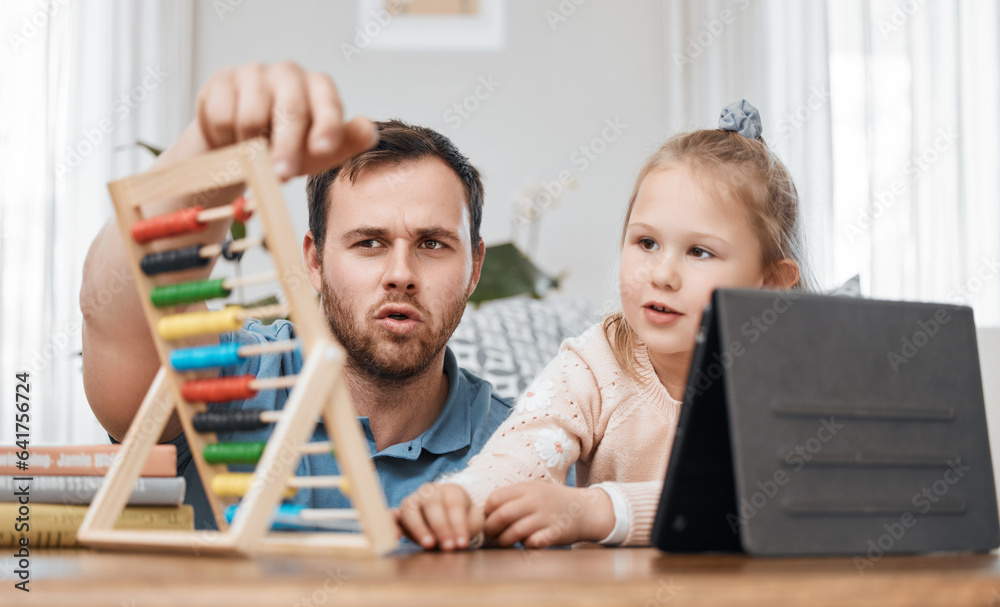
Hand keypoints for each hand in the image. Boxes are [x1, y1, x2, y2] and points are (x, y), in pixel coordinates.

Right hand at [195, 61, 377, 179]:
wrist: (237, 143)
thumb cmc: (286, 146)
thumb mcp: (318, 151)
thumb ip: (345, 143)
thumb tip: (369, 131)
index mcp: (319, 87)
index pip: (328, 103)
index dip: (326, 127)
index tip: (323, 150)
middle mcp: (290, 73)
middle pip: (291, 111)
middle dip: (287, 148)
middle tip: (282, 175)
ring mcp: (255, 72)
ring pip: (252, 117)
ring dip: (252, 147)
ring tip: (254, 154)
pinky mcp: (223, 79)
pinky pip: (223, 117)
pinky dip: (227, 139)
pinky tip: (232, 141)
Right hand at [397, 483, 483, 551]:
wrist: (448, 519)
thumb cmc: (463, 521)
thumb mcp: (472, 522)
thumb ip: (467, 529)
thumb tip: (458, 544)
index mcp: (450, 491)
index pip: (454, 505)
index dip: (458, 525)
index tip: (462, 544)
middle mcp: (429, 492)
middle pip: (432, 504)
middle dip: (441, 527)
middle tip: (449, 547)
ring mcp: (412, 502)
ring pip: (411, 509)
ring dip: (419, 528)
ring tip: (428, 544)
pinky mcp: (399, 515)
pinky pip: (391, 516)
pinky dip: (390, 525)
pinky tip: (395, 537)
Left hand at [483, 483, 614, 547]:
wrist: (585, 509)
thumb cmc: (551, 502)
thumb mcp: (533, 490)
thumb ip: (512, 497)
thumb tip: (484, 510)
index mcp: (527, 488)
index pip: (496, 497)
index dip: (487, 510)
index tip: (487, 517)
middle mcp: (536, 501)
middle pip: (503, 514)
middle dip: (491, 528)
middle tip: (491, 534)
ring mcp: (546, 517)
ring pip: (515, 531)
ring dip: (505, 540)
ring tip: (505, 542)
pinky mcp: (556, 532)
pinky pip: (534, 542)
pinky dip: (526, 545)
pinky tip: (526, 543)